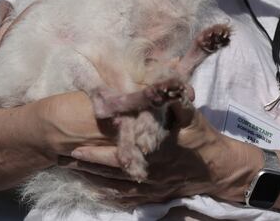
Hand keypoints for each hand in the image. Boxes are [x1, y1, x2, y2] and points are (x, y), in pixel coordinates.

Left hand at [63, 100, 254, 204]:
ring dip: (91, 177)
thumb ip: (173, 98)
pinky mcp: (153, 195)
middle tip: (61, 158)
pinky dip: (108, 194)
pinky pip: (126, 197)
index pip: (115, 149)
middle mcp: (146, 169)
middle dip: (84, 163)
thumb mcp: (189, 112)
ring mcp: (149, 185)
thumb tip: (163, 82)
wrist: (217, 167)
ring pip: (113, 183)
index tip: (71, 145)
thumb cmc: (201, 137)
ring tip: (69, 169)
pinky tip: (94, 189)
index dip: (93, 148)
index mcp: (151, 148)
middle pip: (108, 168)